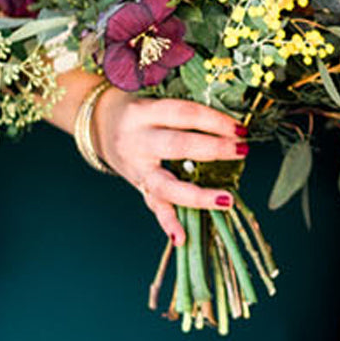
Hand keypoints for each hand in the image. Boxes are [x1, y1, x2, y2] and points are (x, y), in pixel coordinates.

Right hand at [92, 91, 246, 244]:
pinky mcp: (138, 185)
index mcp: (145, 112)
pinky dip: (168, 223)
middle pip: (177, 146)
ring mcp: (136, 166)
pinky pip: (154, 206)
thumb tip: (232, 127)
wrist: (98, 123)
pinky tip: (181, 238)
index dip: (214, 121)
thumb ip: (186, 115)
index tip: (240, 128)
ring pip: (165, 185)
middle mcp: (138, 140)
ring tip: (226, 200)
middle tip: (242, 151)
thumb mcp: (155, 102)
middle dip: (213, 149)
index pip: (184, 114)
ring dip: (198, 195)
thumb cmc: (138, 112)